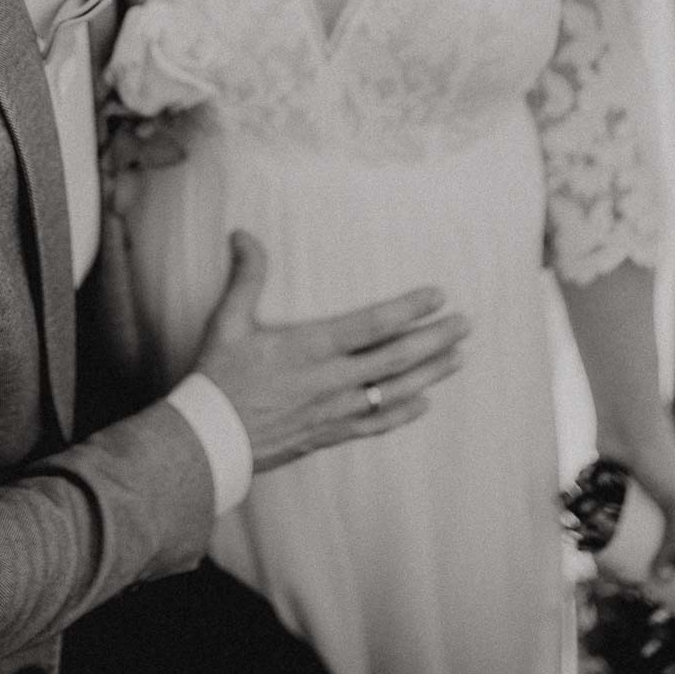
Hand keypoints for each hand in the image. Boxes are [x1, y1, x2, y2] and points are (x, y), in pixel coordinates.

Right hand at [195, 231, 468, 472]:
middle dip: (435, 339)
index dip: (408, 308)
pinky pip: (377, 425)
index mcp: (310, 347)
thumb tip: (244, 234)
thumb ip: (246, 277)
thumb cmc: (217, 378)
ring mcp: (334, 410)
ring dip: (431, 373)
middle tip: (465, 323)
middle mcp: (331, 379)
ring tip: (459, 357)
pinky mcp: (329, 434)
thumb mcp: (227, 321)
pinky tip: (425, 403)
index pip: (372, 323)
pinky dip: (404, 414)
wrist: (209, 439)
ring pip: (395, 391)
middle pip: (396, 358)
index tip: (437, 295)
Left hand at [600, 412, 674, 582]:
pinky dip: (598, 529)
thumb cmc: (658, 458)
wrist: (627, 421)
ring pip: (623, 530)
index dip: (668, 569)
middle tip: (624, 583)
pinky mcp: (609, 484)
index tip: (653, 590)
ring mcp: (632, 493)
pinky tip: (589, 548)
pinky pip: (604, 512)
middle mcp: (658, 501)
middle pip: (648, 542)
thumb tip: (662, 581)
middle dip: (636, 564)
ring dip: (614, 550)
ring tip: (604, 570)